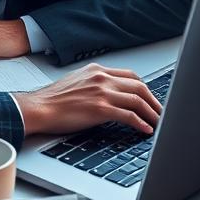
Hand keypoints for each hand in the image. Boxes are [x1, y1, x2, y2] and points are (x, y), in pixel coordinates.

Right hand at [13, 65, 162, 137]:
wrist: (38, 108)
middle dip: (154, 101)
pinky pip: (129, 116)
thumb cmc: (53, 100)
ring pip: (137, 100)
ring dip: (152, 113)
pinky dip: (141, 123)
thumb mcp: (77, 82)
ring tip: (159, 123)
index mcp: (97, 70)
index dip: (145, 88)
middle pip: (139, 86)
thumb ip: (95, 84)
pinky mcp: (100, 109)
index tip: (151, 98)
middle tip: (161, 112)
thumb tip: (111, 94)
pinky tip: (145, 130)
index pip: (131, 75)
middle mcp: (102, 78)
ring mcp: (102, 92)